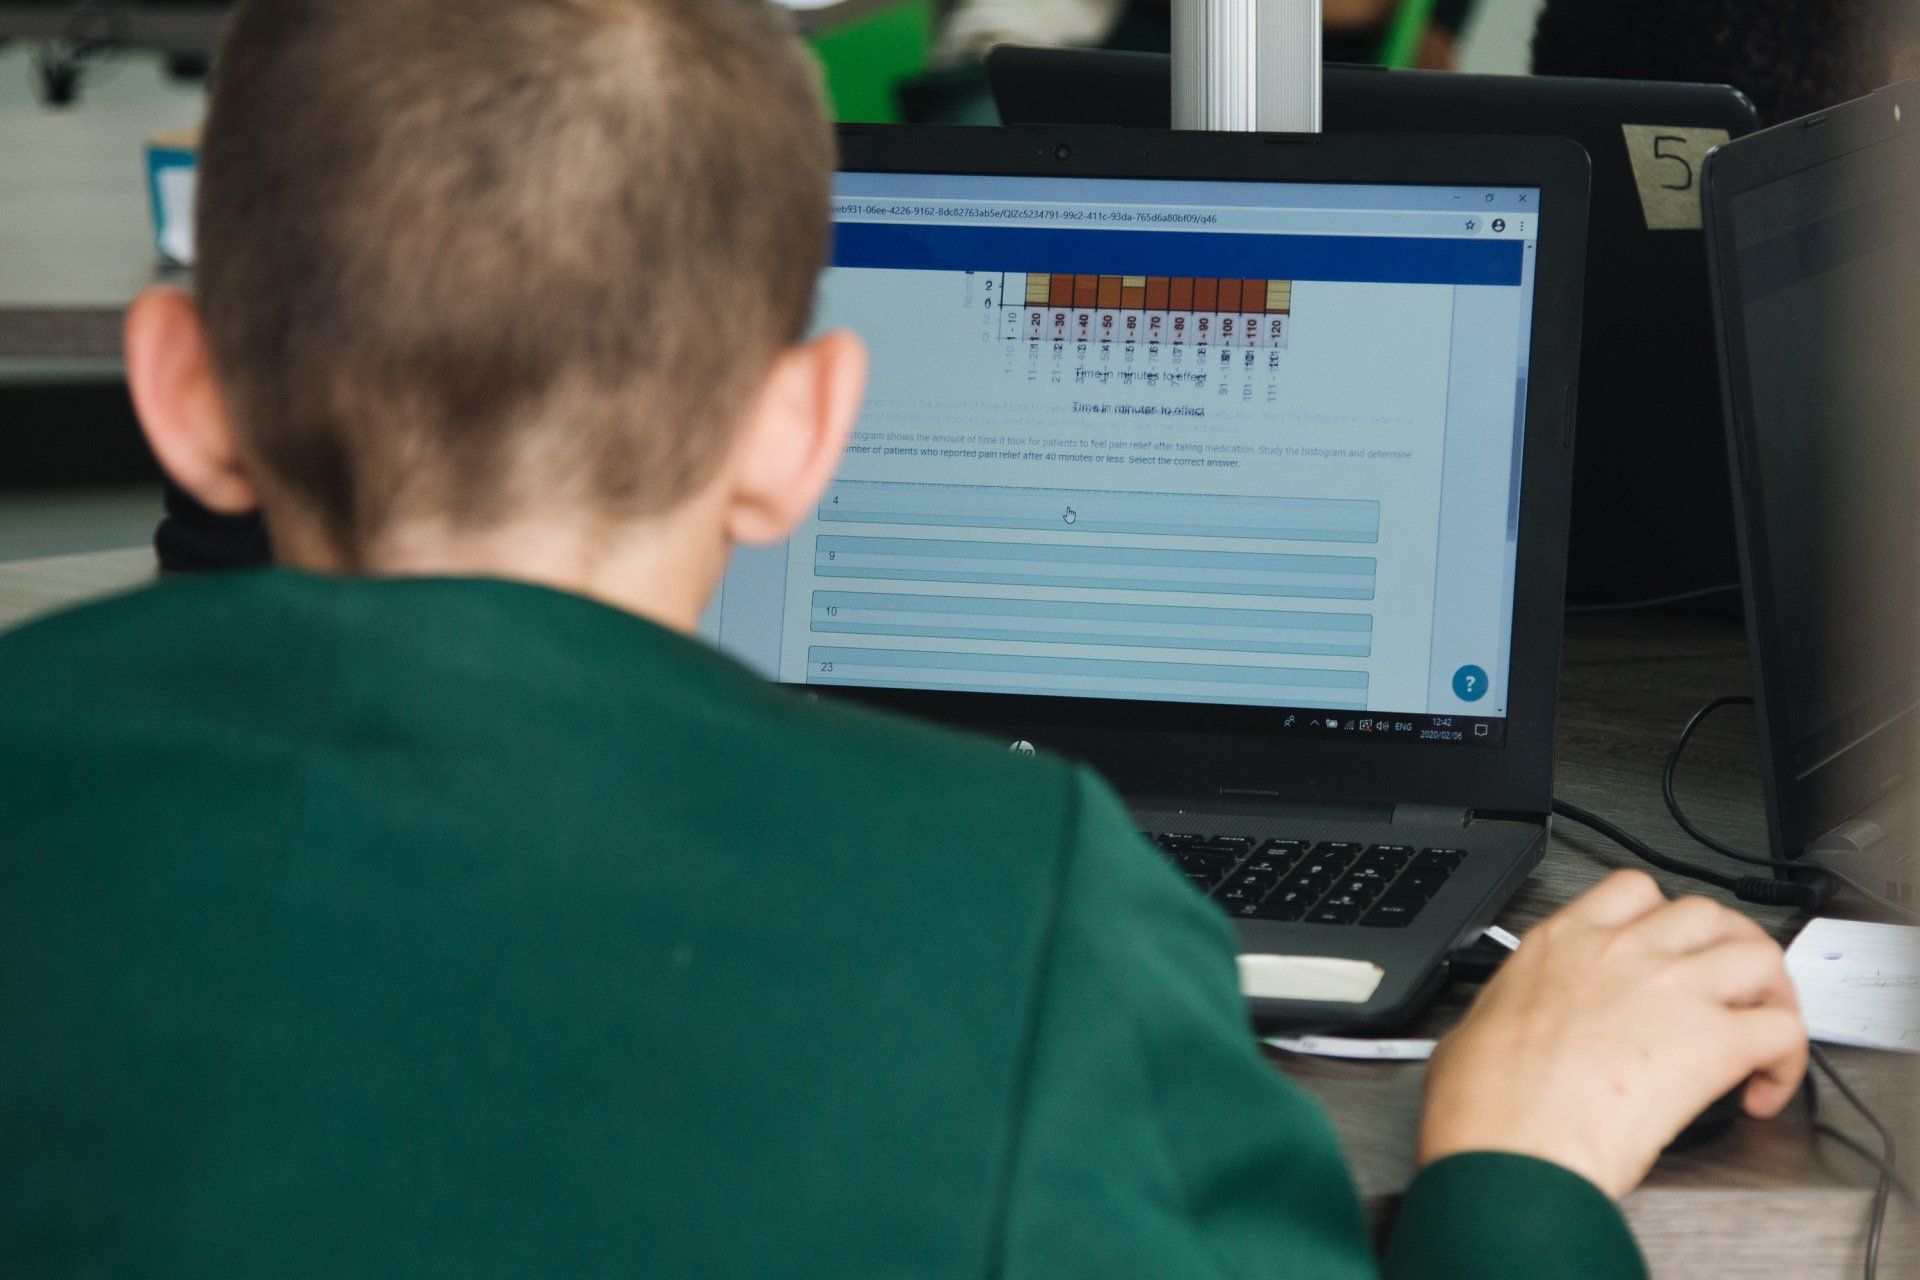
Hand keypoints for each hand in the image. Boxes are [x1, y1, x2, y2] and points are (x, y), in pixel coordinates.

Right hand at [1418, 870, 1807, 1198]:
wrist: (1512, 1149)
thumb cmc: (1485, 1104)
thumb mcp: (1469, 1032)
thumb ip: (1499, 1014)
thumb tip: (1494, 1034)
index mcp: (1561, 944)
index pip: (1632, 892)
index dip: (1661, 919)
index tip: (1665, 953)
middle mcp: (1622, 953)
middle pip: (1706, 914)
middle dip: (1725, 948)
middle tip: (1725, 990)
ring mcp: (1672, 989)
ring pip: (1758, 955)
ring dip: (1767, 993)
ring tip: (1758, 1032)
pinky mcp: (1714, 1042)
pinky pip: (1783, 1031)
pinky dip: (1786, 1061)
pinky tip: (1761, 1091)